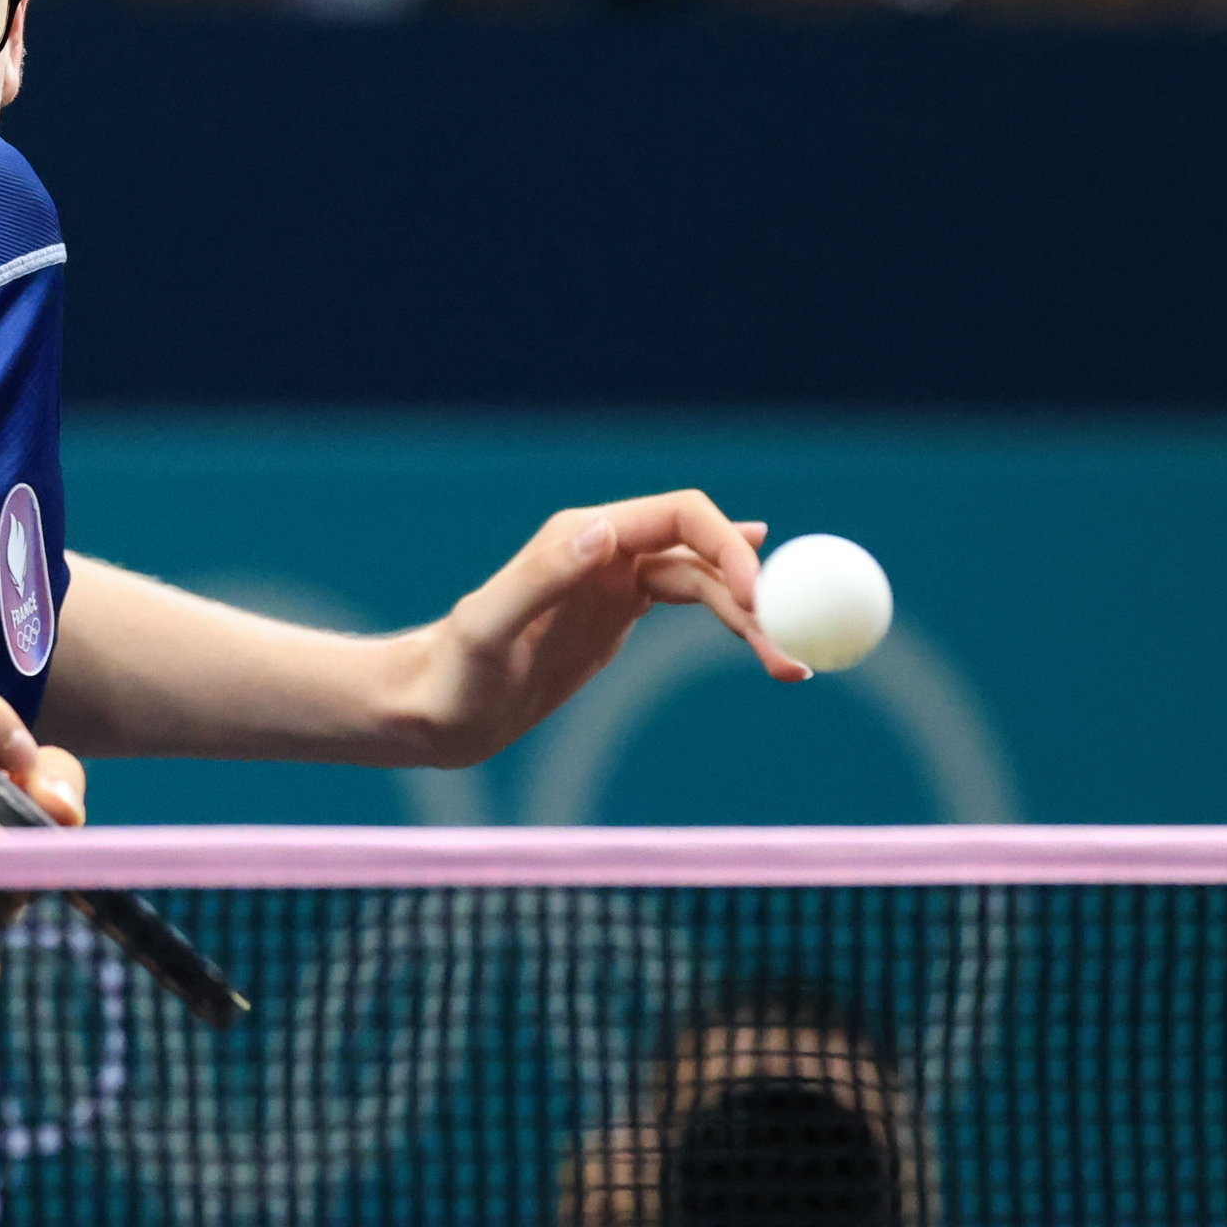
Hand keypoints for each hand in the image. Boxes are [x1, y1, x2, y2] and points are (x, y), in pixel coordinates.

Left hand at [404, 492, 785, 769]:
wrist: (432, 710)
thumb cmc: (452, 674)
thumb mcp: (488, 628)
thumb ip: (541, 575)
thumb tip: (604, 530)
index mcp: (582, 536)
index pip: (679, 516)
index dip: (727, 545)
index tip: (757, 597)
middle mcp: (605, 548)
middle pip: (705, 549)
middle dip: (756, 588)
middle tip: (794, 640)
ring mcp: (616, 581)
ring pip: (707, 583)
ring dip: (754, 617)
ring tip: (791, 668)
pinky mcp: (620, 616)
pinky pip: (695, 607)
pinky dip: (734, 625)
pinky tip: (768, 638)